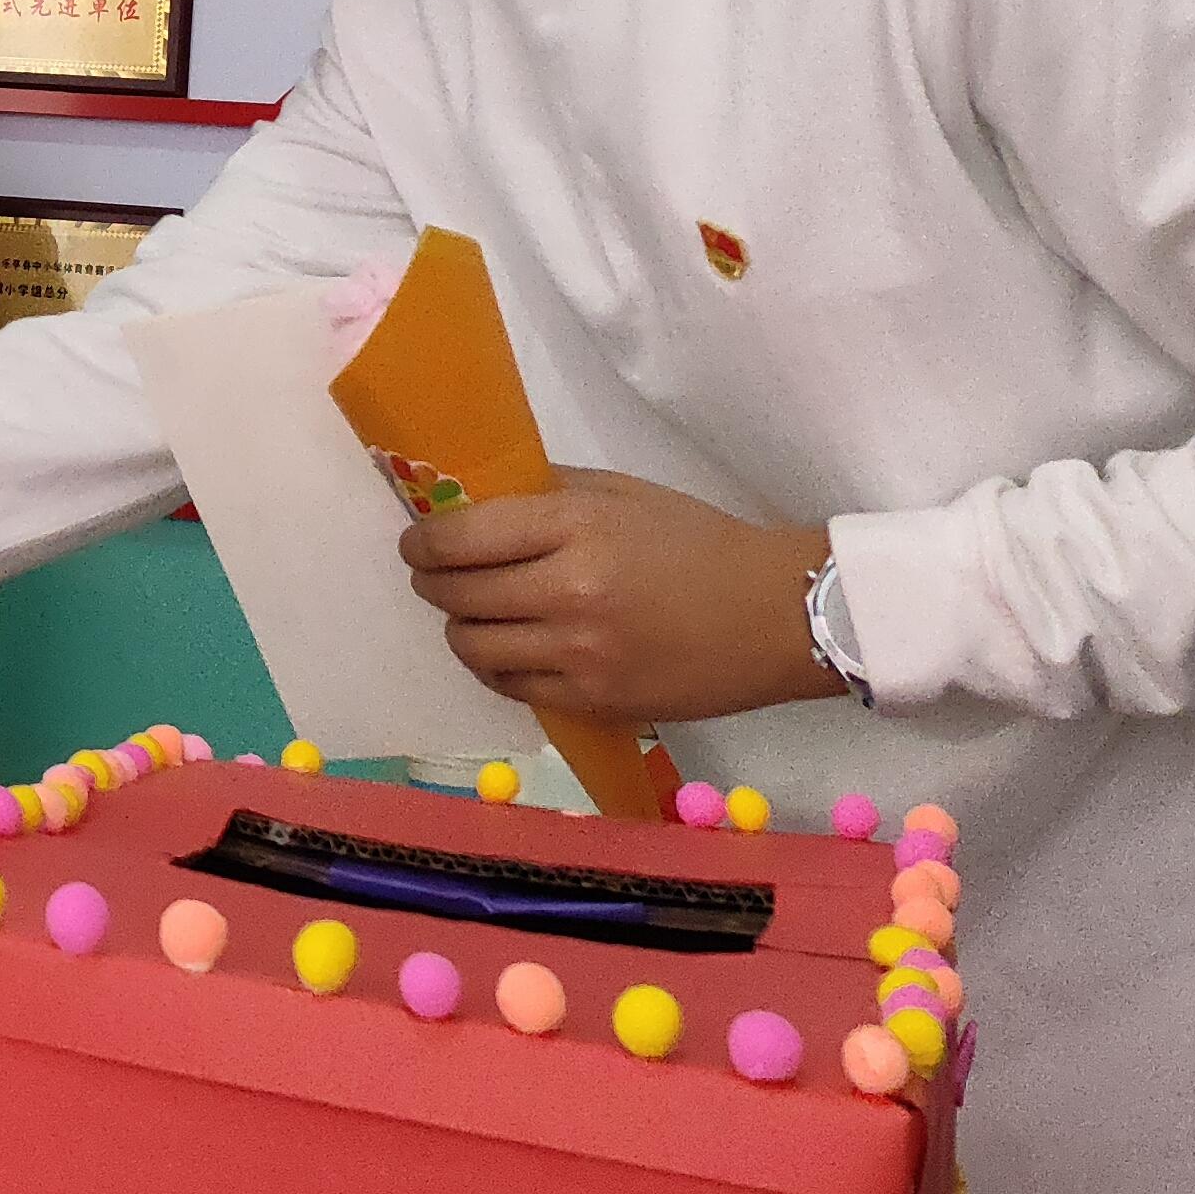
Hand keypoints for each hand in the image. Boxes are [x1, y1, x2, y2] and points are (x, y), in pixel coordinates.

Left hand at [396, 469, 836, 724]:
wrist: (777, 616)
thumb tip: (474, 500)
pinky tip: (508, 647)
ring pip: (472, 648)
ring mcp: (579, 655)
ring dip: (459, 628)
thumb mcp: (623, 493)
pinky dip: (495, 666)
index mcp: (575, 528)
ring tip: (472, 614)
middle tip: (435, 575)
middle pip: (455, 595)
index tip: (417, 541)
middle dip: (432, 583)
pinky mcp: (594, 701)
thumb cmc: (700, 543)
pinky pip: (511, 686)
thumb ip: (547, 493)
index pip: (460, 539)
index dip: (423, 542)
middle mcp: (568, 593)